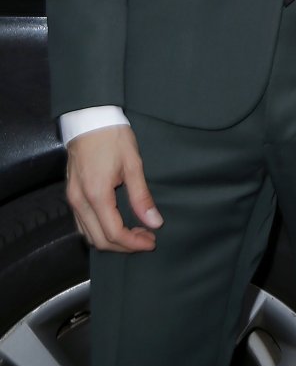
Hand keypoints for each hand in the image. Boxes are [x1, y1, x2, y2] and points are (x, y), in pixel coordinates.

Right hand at [66, 125, 162, 252]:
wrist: (90, 119)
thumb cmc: (113, 137)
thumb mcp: (133, 164)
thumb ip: (141, 197)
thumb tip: (154, 222)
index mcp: (96, 195)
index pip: (114, 233)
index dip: (134, 243)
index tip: (151, 241)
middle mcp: (80, 202)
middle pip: (99, 240)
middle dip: (124, 246)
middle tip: (146, 239)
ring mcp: (72, 199)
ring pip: (88, 235)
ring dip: (111, 240)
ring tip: (134, 233)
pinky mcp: (71, 194)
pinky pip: (82, 224)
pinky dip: (99, 231)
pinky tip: (115, 224)